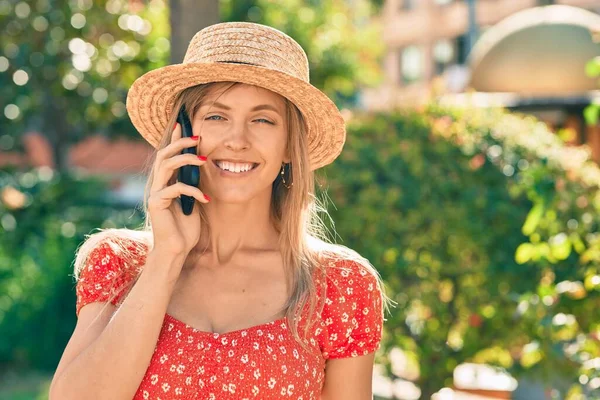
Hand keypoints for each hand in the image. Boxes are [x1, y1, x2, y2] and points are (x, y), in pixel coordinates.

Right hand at [147, 123, 208, 258]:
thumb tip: (201, 165)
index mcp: (166, 182)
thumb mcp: (194, 201)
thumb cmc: (186, 228)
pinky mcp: (156, 203)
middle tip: (197, 138)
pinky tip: (206, 198)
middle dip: (180, 143)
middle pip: (164, 154)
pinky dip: (193, 191)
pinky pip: (175, 189)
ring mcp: (155, 193)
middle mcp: (157, 184)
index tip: (185, 124)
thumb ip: (193, 183)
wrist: (176, 250)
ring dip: (185, 159)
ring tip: (204, 160)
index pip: (168, 154)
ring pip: (166, 165)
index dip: (175, 138)